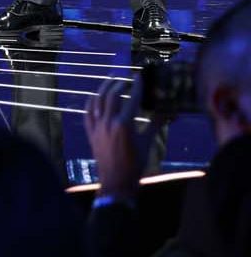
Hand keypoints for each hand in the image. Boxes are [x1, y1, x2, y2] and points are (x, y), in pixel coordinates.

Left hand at [84, 77, 155, 203]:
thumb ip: (156, 124)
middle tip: (127, 76)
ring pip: (97, 101)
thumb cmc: (136, 163)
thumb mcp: (148, 142)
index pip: (131, 99)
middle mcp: (108, 122)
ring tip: (111, 80)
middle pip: (112, 95)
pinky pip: (88, 112)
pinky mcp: (90, 132)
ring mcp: (96, 127)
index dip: (137, 86)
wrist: (117, 181)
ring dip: (104, 88)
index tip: (140, 75)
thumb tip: (169, 111)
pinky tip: (95, 96)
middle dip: (119, 83)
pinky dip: (91, 101)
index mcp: (124, 124)